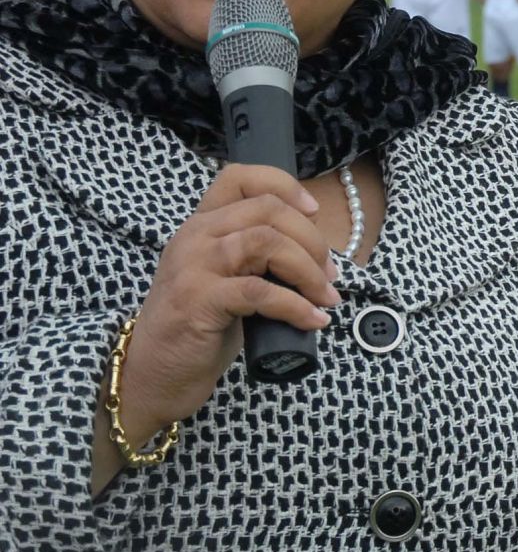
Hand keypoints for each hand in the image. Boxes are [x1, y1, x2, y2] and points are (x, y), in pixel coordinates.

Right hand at [114, 166, 336, 447]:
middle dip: (312, 241)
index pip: (239, 178)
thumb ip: (258, 255)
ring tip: (325, 297)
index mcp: (202, 225)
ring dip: (308, 271)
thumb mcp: (228, 277)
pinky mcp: (198, 301)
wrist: (154, 373)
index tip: (314, 213)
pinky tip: (313, 320)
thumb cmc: (200, 326)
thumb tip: (319, 255)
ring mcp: (193, 266)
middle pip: (268, 211)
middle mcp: (195, 236)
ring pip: (267, 243)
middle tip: (329, 275)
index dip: (284, 186)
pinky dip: (296, 306)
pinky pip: (260, 292)